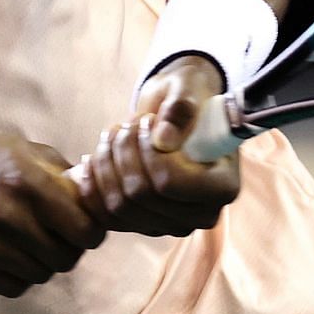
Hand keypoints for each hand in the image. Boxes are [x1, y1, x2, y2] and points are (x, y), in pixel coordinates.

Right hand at [0, 132, 105, 297]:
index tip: (87, 229)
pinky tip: (12, 256)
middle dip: (70, 249)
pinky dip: (20, 276)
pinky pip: (15, 287)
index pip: (84, 229)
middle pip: (66, 258)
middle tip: (60, 238)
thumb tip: (97, 195)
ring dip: (44, 263)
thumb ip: (62, 172)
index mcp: (26, 181)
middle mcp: (6, 214)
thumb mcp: (22, 151)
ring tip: (32, 244)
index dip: (92, 232)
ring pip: (42, 275)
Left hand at [77, 55, 240, 235]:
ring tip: (112, 134)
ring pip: (119, 206)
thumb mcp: (187, 88)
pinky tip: (90, 160)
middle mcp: (201, 214)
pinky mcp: (144, 226)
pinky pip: (106, 218)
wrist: (174, 114)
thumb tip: (164, 139)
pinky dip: (92, 187)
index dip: (148, 151)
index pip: (170, 183)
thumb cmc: (187, 96)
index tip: (147, 121)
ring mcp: (171, 224)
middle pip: (140, 195)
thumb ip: (180, 108)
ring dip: (106, 164)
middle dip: (124, 152)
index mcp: (223, 186)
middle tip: (126, 125)